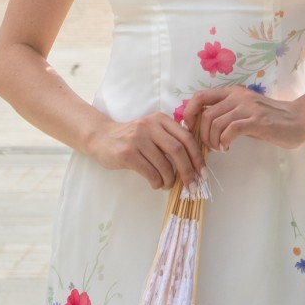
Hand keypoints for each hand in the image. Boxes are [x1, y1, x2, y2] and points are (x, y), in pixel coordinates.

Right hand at [88, 112, 205, 191]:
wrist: (101, 137)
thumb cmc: (132, 138)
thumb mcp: (152, 130)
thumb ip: (170, 139)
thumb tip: (194, 163)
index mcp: (160, 119)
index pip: (186, 137)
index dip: (197, 157)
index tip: (202, 173)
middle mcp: (150, 126)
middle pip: (178, 150)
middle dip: (188, 171)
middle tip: (192, 185)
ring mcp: (137, 139)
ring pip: (164, 165)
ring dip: (170, 180)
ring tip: (168, 185)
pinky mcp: (127, 153)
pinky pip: (150, 173)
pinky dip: (157, 182)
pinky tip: (156, 183)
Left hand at [183, 86, 304, 152]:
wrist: (299, 120)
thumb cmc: (272, 119)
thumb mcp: (246, 111)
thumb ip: (228, 114)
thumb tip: (203, 126)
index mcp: (233, 92)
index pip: (201, 96)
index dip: (189, 112)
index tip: (189, 128)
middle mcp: (239, 96)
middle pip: (205, 114)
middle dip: (202, 134)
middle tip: (209, 145)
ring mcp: (248, 107)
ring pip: (215, 123)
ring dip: (212, 140)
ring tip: (220, 147)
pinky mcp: (257, 120)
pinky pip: (230, 130)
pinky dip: (224, 142)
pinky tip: (228, 148)